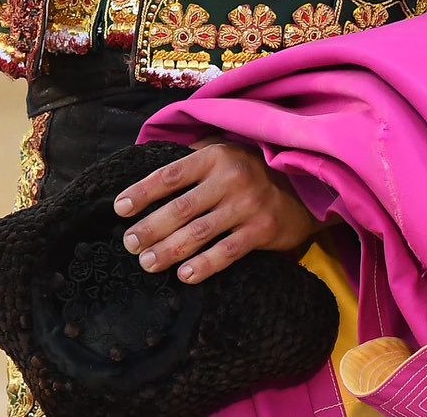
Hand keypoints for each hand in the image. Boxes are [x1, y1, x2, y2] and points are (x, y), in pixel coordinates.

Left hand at [114, 138, 319, 284]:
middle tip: (129, 243)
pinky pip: (227, 251)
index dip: (142, 192)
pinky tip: (184, 275)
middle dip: (150, 228)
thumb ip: (193, 159)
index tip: (119, 208)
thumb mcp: (225, 152)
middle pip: (179, 208)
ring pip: (199, 233)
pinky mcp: (263, 230)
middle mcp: (229, 179)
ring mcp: (247, 205)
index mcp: (214, 156)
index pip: (169, 175)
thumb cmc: (253, 169)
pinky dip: (204, 265)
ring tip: (147, 263)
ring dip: (169, 250)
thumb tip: (150, 170)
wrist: (306, 184)